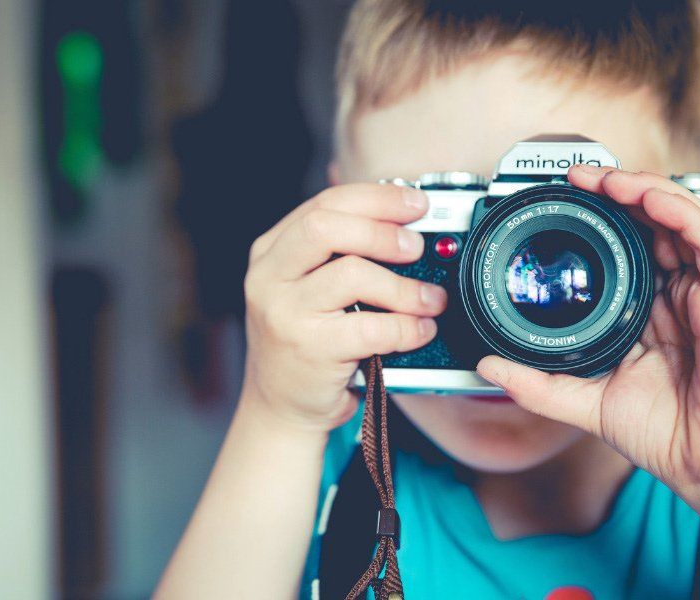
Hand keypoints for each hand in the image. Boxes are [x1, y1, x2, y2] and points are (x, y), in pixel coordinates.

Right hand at [241, 183, 446, 432]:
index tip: (414, 203)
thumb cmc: (304, 343)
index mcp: (271, 252)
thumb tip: (404, 224)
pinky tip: (420, 331)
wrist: (279, 408)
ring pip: (353, 275)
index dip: (376, 198)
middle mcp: (269, 278)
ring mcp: (285, 314)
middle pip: (327, 227)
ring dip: (404, 286)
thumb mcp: (305, 289)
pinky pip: (371, 327)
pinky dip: (406, 327)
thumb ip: (339, 254)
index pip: (324, 204)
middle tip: (416, 247)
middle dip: (383, 231)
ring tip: (429, 299)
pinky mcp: (310, 349)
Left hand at [476, 165, 699, 500]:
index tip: (562, 200)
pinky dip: (676, 210)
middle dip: (616, 189)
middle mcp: (678, 294)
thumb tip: (487, 365)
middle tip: (576, 177)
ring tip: (602, 178)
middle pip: (653, 221)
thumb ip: (536, 383)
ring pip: (680, 217)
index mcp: (650, 310)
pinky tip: (645, 197)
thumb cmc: (667, 435)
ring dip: (642, 188)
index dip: (600, 216)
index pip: (629, 245)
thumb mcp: (584, 402)